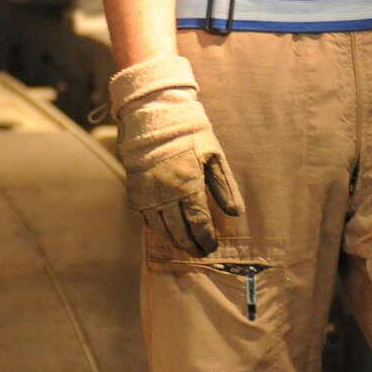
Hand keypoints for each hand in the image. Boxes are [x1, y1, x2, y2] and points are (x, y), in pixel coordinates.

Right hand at [110, 53, 242, 255]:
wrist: (152, 118)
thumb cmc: (189, 134)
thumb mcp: (214, 155)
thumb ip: (225, 186)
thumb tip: (236, 212)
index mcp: (188, 186)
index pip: (199, 223)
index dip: (206, 238)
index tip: (213, 246)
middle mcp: (166, 195)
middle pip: (181, 231)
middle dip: (193, 245)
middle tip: (202, 252)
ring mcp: (148, 196)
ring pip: (162, 230)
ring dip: (176, 241)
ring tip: (187, 245)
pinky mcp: (136, 194)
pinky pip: (147, 220)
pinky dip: (158, 229)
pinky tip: (168, 231)